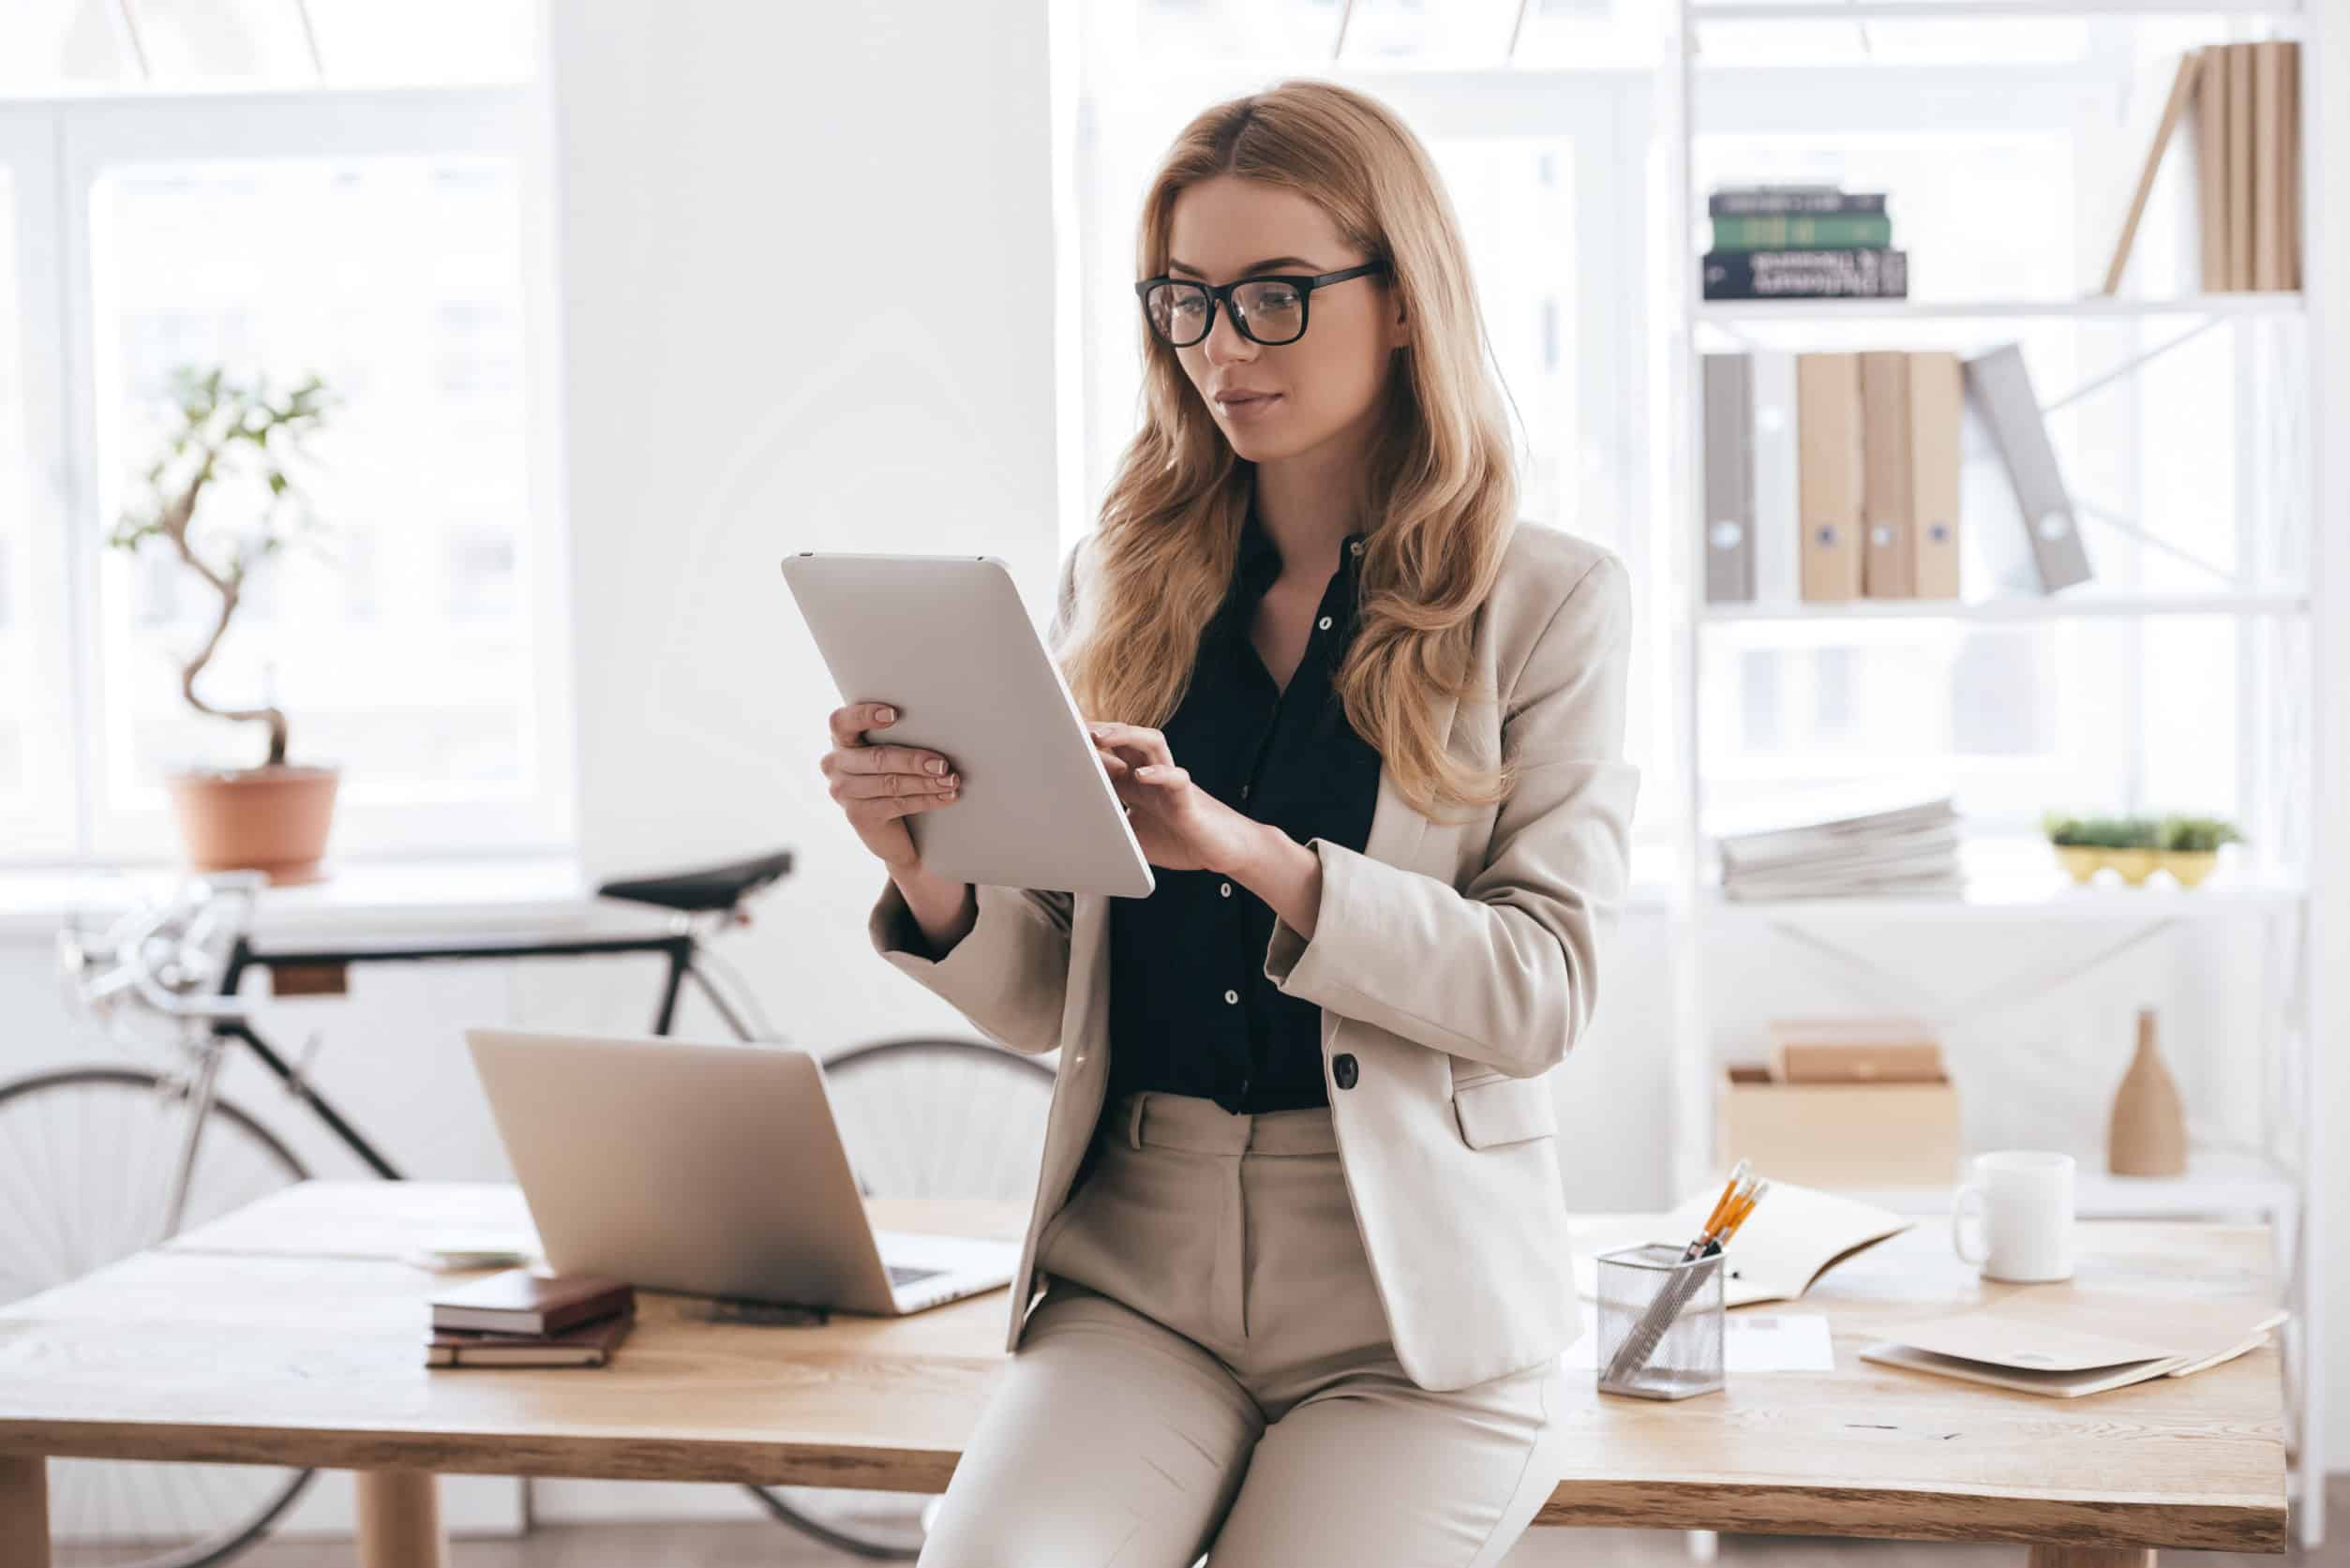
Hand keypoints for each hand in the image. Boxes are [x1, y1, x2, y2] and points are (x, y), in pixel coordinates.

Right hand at [821, 701, 961, 871]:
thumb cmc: (892, 773)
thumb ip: (897, 737)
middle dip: (914, 761)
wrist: (889, 826)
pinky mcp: (857, 815)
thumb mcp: (889, 751)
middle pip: (877, 758)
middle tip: (942, 764)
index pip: (842, 722)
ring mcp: (843, 792)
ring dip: (926, 782)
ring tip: (950, 780)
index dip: (865, 716)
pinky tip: (945, 796)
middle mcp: (834, 764)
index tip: (894, 714)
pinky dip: (926, 800)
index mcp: (841, 739)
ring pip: (890, 783)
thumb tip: (934, 728)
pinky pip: (896, 804)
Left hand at [1087, 721, 1264, 875]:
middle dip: (1099, 729)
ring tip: (1101, 737)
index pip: (1108, 755)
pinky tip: (1143, 776)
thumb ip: (1111, 830)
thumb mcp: (1134, 839)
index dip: (1085, 745)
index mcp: (1137, 784)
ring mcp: (1170, 782)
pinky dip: (1159, 773)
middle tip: (1071, 724)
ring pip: (1151, 743)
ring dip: (1125, 736)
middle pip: (1126, 738)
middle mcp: (1152, 775)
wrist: (1223, 851)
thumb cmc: (1181, 841)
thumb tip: (1076, 836)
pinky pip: (1176, 777)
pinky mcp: (1188, 797)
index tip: (1057, 735)